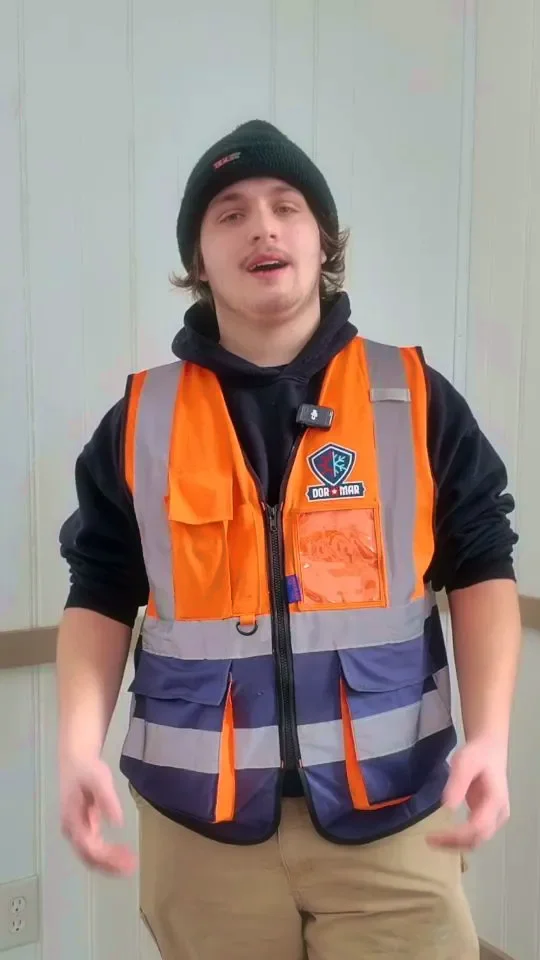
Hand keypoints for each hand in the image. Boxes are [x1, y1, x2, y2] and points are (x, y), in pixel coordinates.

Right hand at [60, 755, 137, 875]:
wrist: (75, 759)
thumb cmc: (87, 769)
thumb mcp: (99, 780)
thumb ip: (108, 800)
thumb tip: (118, 822)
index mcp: (73, 820)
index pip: (89, 847)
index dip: (107, 858)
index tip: (126, 861)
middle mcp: (73, 830)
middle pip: (89, 857)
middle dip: (109, 865)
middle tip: (131, 866)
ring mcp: (77, 830)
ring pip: (91, 856)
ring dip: (109, 863)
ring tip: (130, 863)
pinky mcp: (84, 827)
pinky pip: (94, 847)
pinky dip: (107, 854)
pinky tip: (121, 853)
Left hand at [427, 737, 509, 850]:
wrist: (490, 749)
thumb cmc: (477, 754)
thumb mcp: (464, 762)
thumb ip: (457, 783)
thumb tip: (447, 807)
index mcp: (496, 801)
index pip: (479, 826)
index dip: (458, 835)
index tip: (436, 835)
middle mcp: (499, 814)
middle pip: (478, 838)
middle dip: (454, 843)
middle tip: (429, 840)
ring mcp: (495, 818)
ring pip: (477, 840)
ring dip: (456, 844)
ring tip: (433, 841)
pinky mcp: (487, 817)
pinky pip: (475, 834)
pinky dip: (459, 839)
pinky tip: (443, 835)